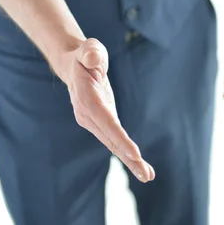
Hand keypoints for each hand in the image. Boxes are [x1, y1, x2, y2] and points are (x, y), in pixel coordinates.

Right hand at [54, 38, 154, 182]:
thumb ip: (91, 52)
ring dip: (130, 162)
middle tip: (146, 174)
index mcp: (87, 98)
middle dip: (128, 157)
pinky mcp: (100, 125)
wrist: (74, 66)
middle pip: (110, 139)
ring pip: (113, 144)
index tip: (135, 153)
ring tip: (148, 176)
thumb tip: (94, 59)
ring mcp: (93, 122)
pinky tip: (142, 167)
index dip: (119, 137)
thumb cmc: (85, 56)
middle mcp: (88, 115)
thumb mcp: (89, 48)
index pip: (105, 120)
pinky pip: (115, 141)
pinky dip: (128, 154)